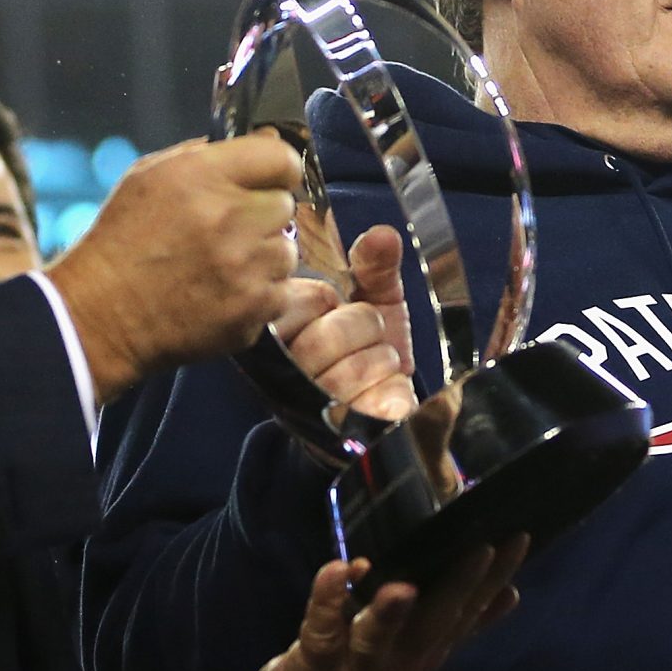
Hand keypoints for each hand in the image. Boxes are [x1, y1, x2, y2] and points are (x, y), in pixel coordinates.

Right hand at [45, 136, 300, 401]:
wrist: (100, 316)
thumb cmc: (121, 243)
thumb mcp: (147, 177)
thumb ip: (203, 154)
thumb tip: (262, 139)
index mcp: (202, 176)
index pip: (280, 156)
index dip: (279, 167)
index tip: (272, 180)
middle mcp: (228, 217)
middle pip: (285, 205)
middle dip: (263, 216)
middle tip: (232, 231)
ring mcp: (244, 267)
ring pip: (286, 252)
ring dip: (263, 258)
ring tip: (223, 268)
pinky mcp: (252, 310)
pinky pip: (280, 293)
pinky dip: (259, 297)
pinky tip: (224, 296)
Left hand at [239, 537, 527, 670]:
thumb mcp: (419, 653)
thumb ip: (458, 623)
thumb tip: (509, 592)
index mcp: (429, 652)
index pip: (470, 611)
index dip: (495, 578)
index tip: (518, 538)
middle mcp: (402, 661)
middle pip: (435, 623)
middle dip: (459, 586)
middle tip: (484, 545)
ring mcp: (358, 667)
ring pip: (378, 639)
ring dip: (391, 613)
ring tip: (405, 585)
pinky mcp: (316, 666)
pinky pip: (321, 631)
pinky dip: (327, 600)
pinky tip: (337, 568)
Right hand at [274, 224, 415, 425]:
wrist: (385, 413)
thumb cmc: (367, 349)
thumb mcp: (373, 298)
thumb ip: (374, 266)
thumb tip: (383, 236)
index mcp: (278, 331)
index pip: (299, 300)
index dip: (328, 300)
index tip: (334, 306)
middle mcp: (284, 372)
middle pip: (327, 336)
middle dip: (363, 327)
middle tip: (367, 336)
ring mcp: (311, 407)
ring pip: (352, 370)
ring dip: (381, 359)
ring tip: (377, 362)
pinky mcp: (343, 434)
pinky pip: (376, 403)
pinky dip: (393, 390)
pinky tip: (387, 390)